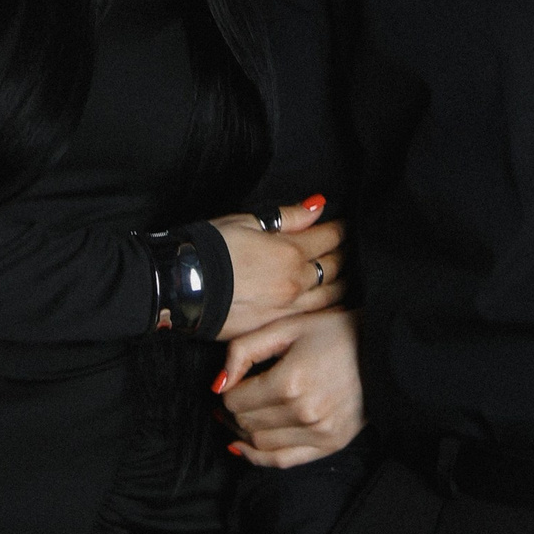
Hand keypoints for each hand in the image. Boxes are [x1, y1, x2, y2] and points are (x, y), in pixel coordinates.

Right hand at [212, 196, 346, 340]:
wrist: (179, 287)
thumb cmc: (207, 250)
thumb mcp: (245, 222)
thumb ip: (286, 218)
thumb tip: (317, 207)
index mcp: (290, 252)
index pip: (329, 237)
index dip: (341, 230)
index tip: (348, 226)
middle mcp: (295, 282)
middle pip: (336, 267)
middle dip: (347, 255)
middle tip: (354, 249)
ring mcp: (287, 308)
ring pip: (330, 296)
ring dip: (343, 284)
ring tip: (349, 277)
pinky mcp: (274, 326)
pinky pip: (312, 317)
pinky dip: (327, 308)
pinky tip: (332, 304)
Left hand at [215, 306, 365, 467]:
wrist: (383, 350)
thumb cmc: (334, 333)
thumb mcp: (286, 327)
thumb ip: (244, 350)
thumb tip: (218, 384)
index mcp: (290, 381)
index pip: (235, 401)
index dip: (225, 394)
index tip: (229, 385)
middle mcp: (304, 412)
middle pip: (246, 423)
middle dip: (231, 413)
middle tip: (231, 401)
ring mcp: (320, 432)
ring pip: (260, 443)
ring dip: (242, 433)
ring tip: (239, 418)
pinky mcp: (331, 443)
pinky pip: (284, 461)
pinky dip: (259, 457)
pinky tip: (244, 446)